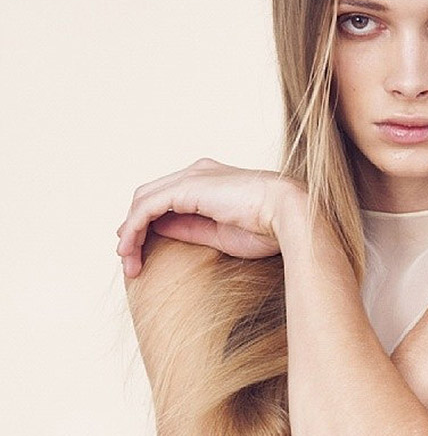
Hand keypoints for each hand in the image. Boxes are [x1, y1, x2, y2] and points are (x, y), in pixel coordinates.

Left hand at [116, 158, 296, 277]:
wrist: (290, 213)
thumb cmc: (269, 227)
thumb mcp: (220, 233)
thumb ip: (190, 227)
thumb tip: (160, 229)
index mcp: (211, 181)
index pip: (167, 197)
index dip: (148, 223)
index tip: (141, 252)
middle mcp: (198, 173)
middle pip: (150, 195)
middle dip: (134, 227)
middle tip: (130, 260)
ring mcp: (192, 177)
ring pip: (144, 200)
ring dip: (130, 232)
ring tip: (128, 262)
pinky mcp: (187, 188)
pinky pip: (147, 207)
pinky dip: (133, 228)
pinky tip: (130, 249)